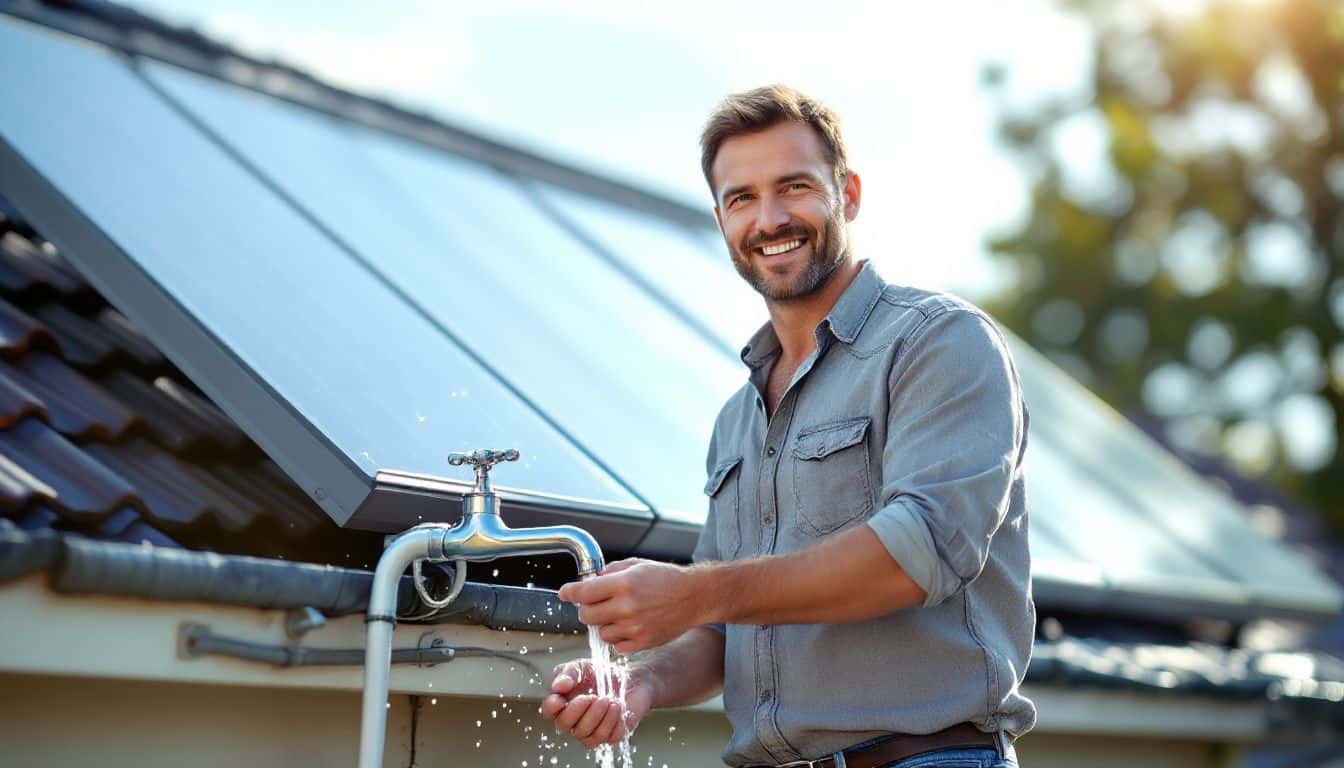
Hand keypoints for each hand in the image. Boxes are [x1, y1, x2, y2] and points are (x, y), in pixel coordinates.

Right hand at [539, 659, 653, 748]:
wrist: (630, 677)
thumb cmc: (601, 673)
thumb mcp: (581, 667)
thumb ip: (567, 673)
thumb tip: (558, 687)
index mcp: (563, 703)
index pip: (549, 711)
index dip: (551, 707)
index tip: (559, 699)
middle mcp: (574, 721)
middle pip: (565, 725)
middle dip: (579, 710)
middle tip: (594, 696)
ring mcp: (592, 732)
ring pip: (587, 736)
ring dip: (599, 716)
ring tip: (610, 699)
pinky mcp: (612, 736)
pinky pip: (609, 738)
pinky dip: (615, 722)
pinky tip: (619, 708)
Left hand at [557, 558, 709, 653]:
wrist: (694, 596)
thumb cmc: (666, 578)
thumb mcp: (637, 565)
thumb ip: (610, 572)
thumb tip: (589, 581)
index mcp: (623, 584)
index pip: (583, 592)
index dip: (570, 592)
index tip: (565, 593)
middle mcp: (627, 606)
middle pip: (586, 616)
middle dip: (587, 609)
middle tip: (596, 603)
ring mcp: (634, 627)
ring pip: (600, 633)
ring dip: (604, 624)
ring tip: (619, 614)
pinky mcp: (643, 642)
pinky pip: (617, 645)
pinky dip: (619, 637)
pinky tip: (630, 625)